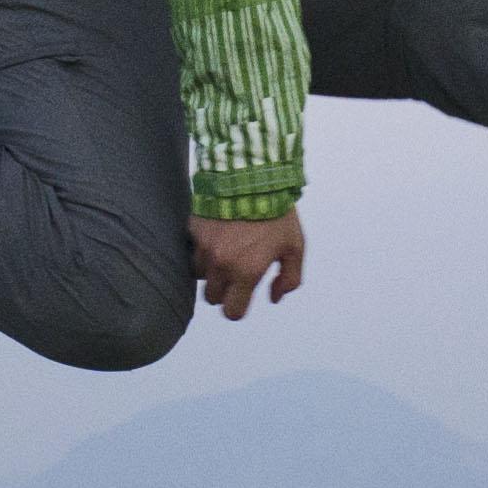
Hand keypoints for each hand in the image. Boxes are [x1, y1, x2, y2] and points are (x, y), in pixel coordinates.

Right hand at [190, 209, 305, 319]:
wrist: (252, 175)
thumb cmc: (278, 213)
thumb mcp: (295, 246)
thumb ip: (289, 278)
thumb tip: (274, 298)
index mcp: (247, 272)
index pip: (232, 311)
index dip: (237, 308)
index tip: (242, 298)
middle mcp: (222, 265)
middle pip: (212, 297)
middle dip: (224, 291)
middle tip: (235, 273)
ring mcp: (204, 248)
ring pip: (200, 275)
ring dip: (211, 270)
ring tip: (225, 253)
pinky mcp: (193, 231)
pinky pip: (192, 251)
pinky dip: (201, 250)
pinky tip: (215, 238)